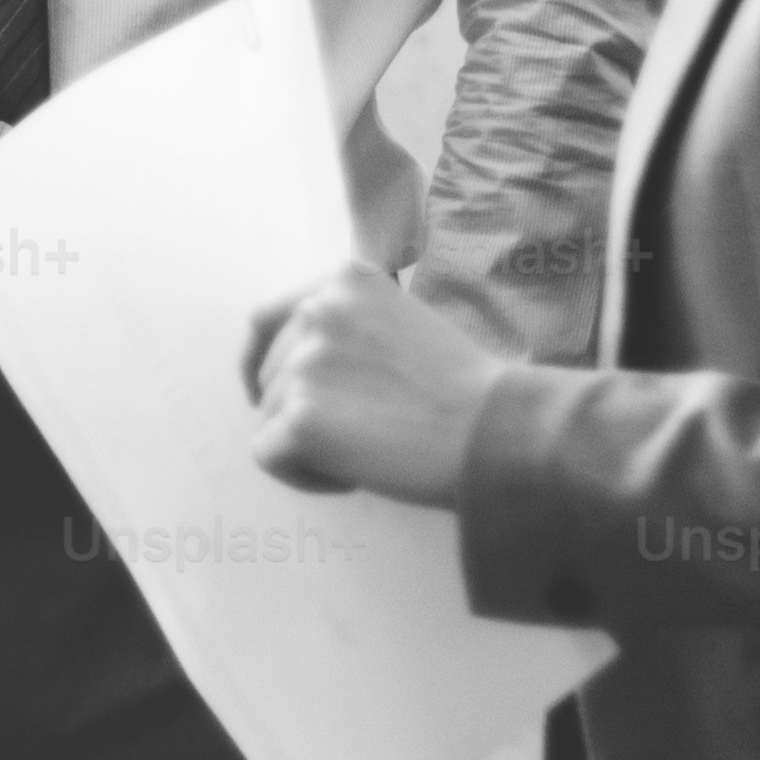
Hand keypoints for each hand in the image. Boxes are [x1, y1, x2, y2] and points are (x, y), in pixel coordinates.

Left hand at [242, 263, 507, 507]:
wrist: (495, 431)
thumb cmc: (465, 391)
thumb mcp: (403, 322)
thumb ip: (349, 328)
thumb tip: (292, 368)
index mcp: (342, 281)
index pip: (266, 320)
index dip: (264, 363)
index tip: (268, 393)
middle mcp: (316, 310)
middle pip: (268, 376)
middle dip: (301, 411)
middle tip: (361, 436)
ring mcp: (304, 363)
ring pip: (269, 418)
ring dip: (309, 445)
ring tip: (372, 453)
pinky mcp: (298, 418)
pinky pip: (267, 456)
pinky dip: (303, 476)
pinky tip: (353, 477)